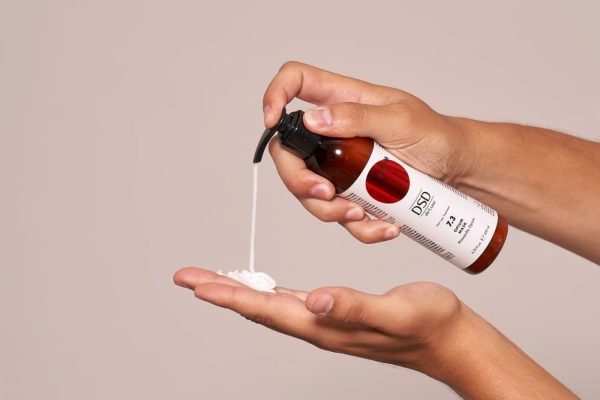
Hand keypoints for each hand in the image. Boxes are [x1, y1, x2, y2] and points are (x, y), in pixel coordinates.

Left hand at [173, 267, 577, 398]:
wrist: (451, 339)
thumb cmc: (429, 324)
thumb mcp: (395, 311)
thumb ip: (353, 307)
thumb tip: (315, 301)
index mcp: (326, 324)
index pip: (267, 308)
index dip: (231, 294)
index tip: (198, 283)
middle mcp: (320, 326)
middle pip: (259, 308)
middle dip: (222, 291)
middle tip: (189, 278)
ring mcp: (327, 322)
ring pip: (271, 306)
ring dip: (239, 291)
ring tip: (213, 280)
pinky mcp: (336, 314)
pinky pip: (290, 303)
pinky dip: (267, 292)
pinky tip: (263, 288)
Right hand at [263, 61, 473, 243]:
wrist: (458, 171)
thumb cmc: (436, 136)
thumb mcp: (401, 120)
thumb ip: (357, 116)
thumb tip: (314, 118)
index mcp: (343, 100)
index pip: (295, 82)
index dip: (275, 96)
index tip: (272, 122)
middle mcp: (334, 132)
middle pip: (289, 151)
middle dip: (298, 179)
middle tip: (325, 193)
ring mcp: (340, 165)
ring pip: (309, 190)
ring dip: (329, 210)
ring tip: (363, 214)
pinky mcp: (352, 192)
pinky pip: (340, 214)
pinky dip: (359, 227)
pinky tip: (384, 225)